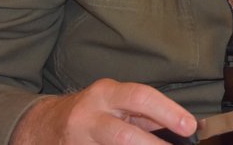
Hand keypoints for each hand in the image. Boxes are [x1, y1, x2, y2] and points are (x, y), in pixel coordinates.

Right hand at [10, 78, 196, 144]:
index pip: (141, 97)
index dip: (168, 111)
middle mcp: (90, 115)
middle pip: (124, 135)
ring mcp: (79, 140)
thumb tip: (187, 124)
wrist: (43, 125)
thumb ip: (147, 114)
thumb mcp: (116, 103)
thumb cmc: (92, 111)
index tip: (189, 125)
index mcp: (106, 93)